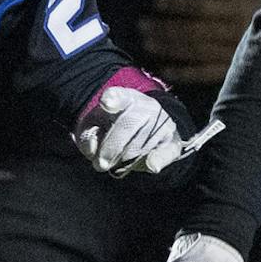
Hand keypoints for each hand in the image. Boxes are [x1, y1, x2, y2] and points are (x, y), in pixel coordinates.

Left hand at [75, 77, 190, 174]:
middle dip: (110, 148)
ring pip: (138, 147)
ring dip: (123, 161)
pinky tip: (151, 165)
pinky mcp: (172, 143)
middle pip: (126, 126)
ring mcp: (162, 124)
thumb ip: (88, 136)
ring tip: (117, 162)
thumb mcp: (96, 128)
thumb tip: (92, 150)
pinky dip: (157, 160)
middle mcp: (146, 107)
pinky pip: (164, 154)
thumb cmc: (114, 129)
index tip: (106, 102)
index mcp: (125, 98)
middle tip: (100, 164)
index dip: (113, 99)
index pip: (119, 96)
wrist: (152, 132)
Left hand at [139, 0, 260, 87]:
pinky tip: (165, 69)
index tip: (156, 3)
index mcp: (236, 9)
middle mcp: (231, 32)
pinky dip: (184, 73)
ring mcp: (230, 54)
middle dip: (165, 27)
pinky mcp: (230, 73)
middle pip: (193, 30)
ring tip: (147, 43)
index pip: (201, 6)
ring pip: (195, 51)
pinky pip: (204, 74)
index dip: (177, 4)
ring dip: (169, 48)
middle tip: (142, 25)